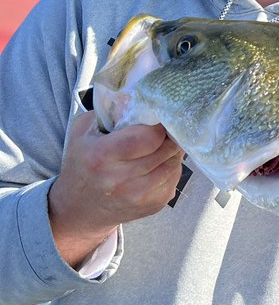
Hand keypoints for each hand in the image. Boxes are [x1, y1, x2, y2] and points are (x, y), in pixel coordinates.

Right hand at [48, 110, 184, 266]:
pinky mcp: (152, 206)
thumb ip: (109, 110)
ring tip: (162, 145)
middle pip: (165, 151)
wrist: (78, 208)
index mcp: (102, 157)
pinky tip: (159, 163)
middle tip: (165, 129)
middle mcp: (120, 180)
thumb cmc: (82, 162)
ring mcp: (138, 197)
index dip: (158, 126)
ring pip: (174, 165)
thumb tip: (141, 96)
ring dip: (172, 152)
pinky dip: (172, 168)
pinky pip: (175, 180)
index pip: (148, 138)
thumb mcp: (84, 131)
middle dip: (168, 137)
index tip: (156, 120)